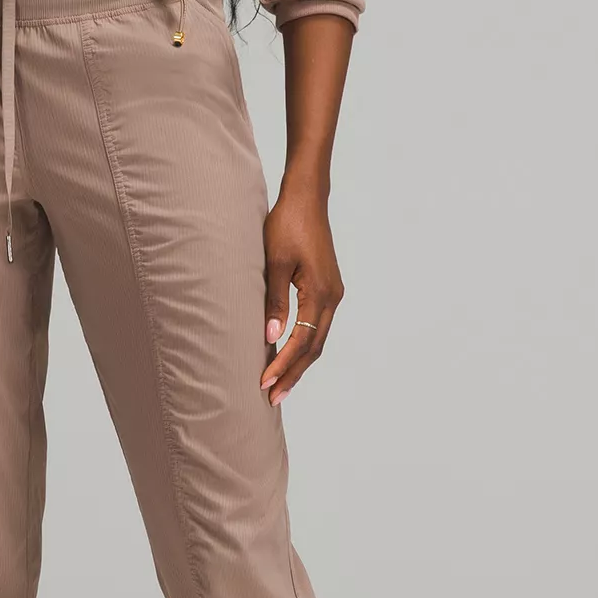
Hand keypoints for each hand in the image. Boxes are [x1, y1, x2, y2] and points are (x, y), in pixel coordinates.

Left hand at [259, 179, 343, 402]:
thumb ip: (275, 301)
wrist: (306, 200)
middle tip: (272, 398)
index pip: (302, 340)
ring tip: (279, 385)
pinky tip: (288, 354)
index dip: (283, 364)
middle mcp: (333, 297)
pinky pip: (317, 325)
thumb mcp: (274, 263)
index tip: (264, 382)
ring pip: (318, 338)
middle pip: (314, 347)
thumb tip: (271, 337)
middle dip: (293, 374)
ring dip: (299, 363)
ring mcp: (333, 293)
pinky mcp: (327, 288)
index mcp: (321, 293)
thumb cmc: (286, 225)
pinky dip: (303, 344)